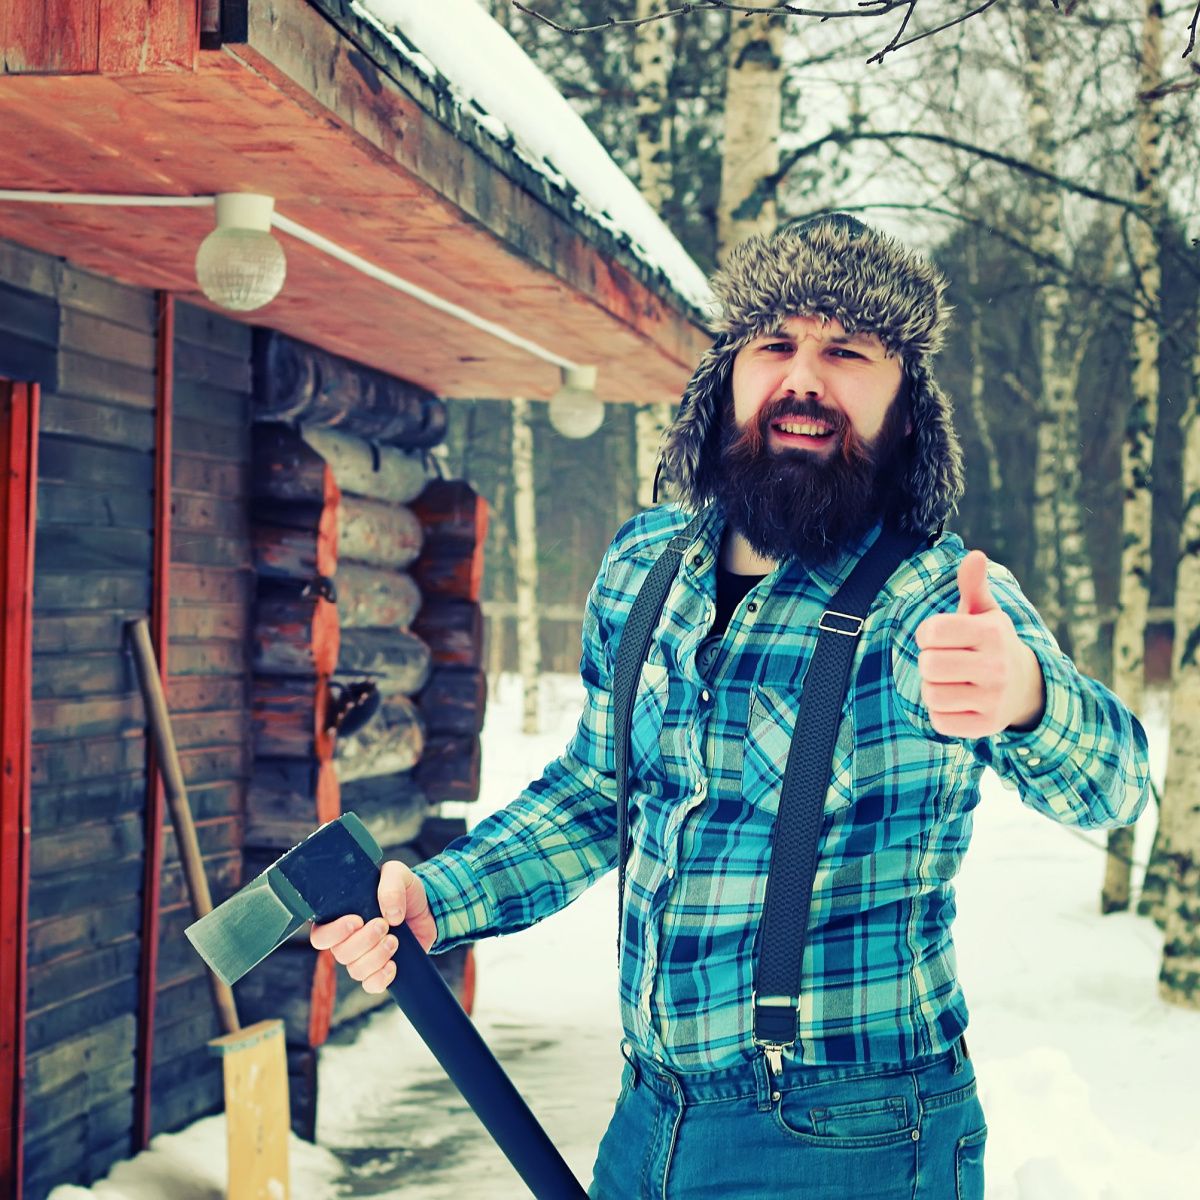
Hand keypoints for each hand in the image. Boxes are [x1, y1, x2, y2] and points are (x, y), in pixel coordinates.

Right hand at [309, 860, 436, 993]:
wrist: (427, 909)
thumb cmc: (404, 890)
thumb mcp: (398, 875)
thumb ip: (391, 886)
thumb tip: (391, 916)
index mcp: (341, 916)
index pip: (320, 935)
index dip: (334, 933)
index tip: (357, 921)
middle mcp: (347, 940)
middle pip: (340, 954)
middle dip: (364, 941)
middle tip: (384, 925)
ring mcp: (362, 957)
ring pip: (356, 970)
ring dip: (377, 956)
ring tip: (394, 940)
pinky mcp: (379, 970)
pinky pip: (371, 985)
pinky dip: (382, 977)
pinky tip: (394, 964)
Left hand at [914, 550, 1045, 738]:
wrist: (1026, 687)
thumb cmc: (991, 643)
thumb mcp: (986, 613)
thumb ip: (974, 585)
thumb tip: (974, 555)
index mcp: (992, 633)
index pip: (932, 632)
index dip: (927, 634)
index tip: (938, 637)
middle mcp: (996, 666)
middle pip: (928, 665)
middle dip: (929, 662)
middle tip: (946, 662)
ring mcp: (993, 699)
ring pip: (931, 694)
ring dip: (933, 688)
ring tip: (952, 681)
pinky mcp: (986, 726)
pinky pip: (939, 721)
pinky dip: (941, 713)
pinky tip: (958, 702)